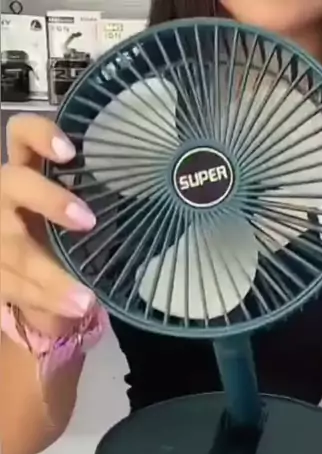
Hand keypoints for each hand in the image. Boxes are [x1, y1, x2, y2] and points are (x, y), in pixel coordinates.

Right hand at [1, 114, 96, 335]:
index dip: (38, 135)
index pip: (21, 136)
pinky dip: (47, 299)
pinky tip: (75, 307)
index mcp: (27, 172)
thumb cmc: (65, 237)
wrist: (37, 284)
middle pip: (13, 184)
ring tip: (85, 298)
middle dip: (48, 200)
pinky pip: (13, 287)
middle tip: (88, 220)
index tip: (69, 151)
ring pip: (11, 248)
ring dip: (49, 275)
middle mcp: (5, 196)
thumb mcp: (81, 217)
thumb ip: (101, 202)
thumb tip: (163, 195)